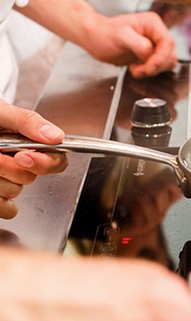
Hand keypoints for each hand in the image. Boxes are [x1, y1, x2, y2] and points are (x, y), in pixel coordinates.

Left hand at [0, 102, 66, 218]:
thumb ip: (27, 121)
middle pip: (29, 178)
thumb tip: (55, 137)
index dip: (44, 162)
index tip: (22, 155)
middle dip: (7, 165)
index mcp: (32, 145)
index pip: (56, 161)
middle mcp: (22, 165)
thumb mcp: (1, 112)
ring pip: (12, 191)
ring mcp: (7, 182)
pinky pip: (5, 208)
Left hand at [82, 11, 177, 78]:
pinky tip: (135, 67)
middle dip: (154, 66)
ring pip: (166, 63)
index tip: (149, 67)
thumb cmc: (103, 33)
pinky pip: (158, 67)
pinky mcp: (150, 55)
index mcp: (152, 24)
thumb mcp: (120, 36)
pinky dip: (148, 71)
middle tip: (137, 69)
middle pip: (170, 55)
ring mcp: (154, 45)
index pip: (168, 42)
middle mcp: (156, 33)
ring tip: (135, 68)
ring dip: (151, 70)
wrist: (94, 38)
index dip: (161, 57)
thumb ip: (139, 44)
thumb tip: (150, 53)